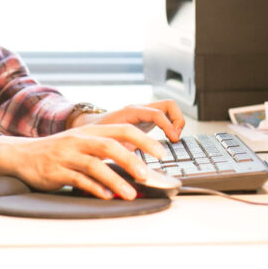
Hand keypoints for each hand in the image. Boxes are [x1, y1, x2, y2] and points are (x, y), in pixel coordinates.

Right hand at [0, 124, 167, 200]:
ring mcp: (67, 156)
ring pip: (95, 165)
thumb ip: (106, 150)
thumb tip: (137, 163)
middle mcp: (79, 140)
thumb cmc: (57, 151)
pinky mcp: (56, 172)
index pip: (122, 130)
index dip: (143, 140)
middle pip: (110, 145)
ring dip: (115, 180)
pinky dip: (94, 188)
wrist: (22, 155)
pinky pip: (78, 180)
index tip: (161, 153)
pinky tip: (106, 196)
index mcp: (89, 131)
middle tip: (147, 175)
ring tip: (129, 193)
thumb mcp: (82, 143)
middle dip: (131, 160)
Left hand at [70, 99, 184, 141]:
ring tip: (174, 139)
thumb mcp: (109, 143)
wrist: (89, 127)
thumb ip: (121, 150)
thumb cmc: (98, 136)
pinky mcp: (147, 118)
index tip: (174, 140)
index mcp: (130, 113)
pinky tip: (168, 139)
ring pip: (170, 108)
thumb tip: (132, 164)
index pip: (156, 114)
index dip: (168, 126)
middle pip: (169, 105)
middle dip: (178, 121)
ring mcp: (144, 112)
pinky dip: (172, 125)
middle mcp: (140, 109)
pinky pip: (166, 115)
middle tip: (175, 139)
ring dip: (177, 122)